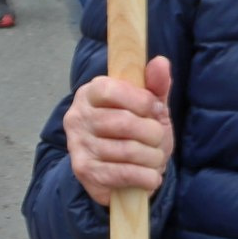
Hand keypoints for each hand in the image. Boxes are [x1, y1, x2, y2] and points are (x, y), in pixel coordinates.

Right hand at [64, 56, 173, 209]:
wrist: (125, 174)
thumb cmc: (138, 132)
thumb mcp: (151, 105)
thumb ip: (156, 85)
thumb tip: (160, 62)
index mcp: (90, 93)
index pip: (111, 90)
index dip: (142, 100)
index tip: (157, 109)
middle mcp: (77, 117)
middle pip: (123, 122)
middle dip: (153, 133)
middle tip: (158, 138)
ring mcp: (77, 146)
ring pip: (127, 150)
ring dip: (153, 157)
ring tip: (155, 158)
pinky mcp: (84, 172)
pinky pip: (124, 174)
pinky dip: (147, 177)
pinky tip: (151, 176)